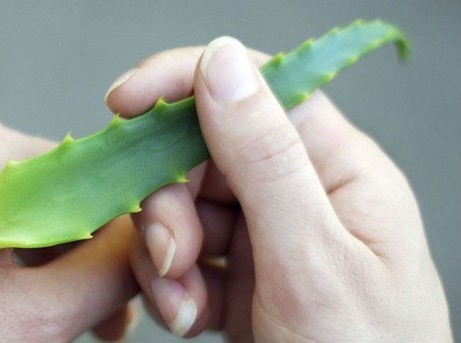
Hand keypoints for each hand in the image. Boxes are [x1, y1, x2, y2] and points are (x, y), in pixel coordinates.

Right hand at [105, 38, 451, 340]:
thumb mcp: (313, 260)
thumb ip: (265, 160)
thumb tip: (222, 63)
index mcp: (338, 171)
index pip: (258, 91)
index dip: (185, 83)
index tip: (123, 104)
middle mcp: (300, 196)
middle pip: (202, 155)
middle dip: (169, 203)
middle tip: (172, 255)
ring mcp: (266, 240)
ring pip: (181, 209)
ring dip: (163, 255)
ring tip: (181, 303)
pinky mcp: (239, 279)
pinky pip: (181, 257)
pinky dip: (170, 287)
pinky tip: (188, 318)